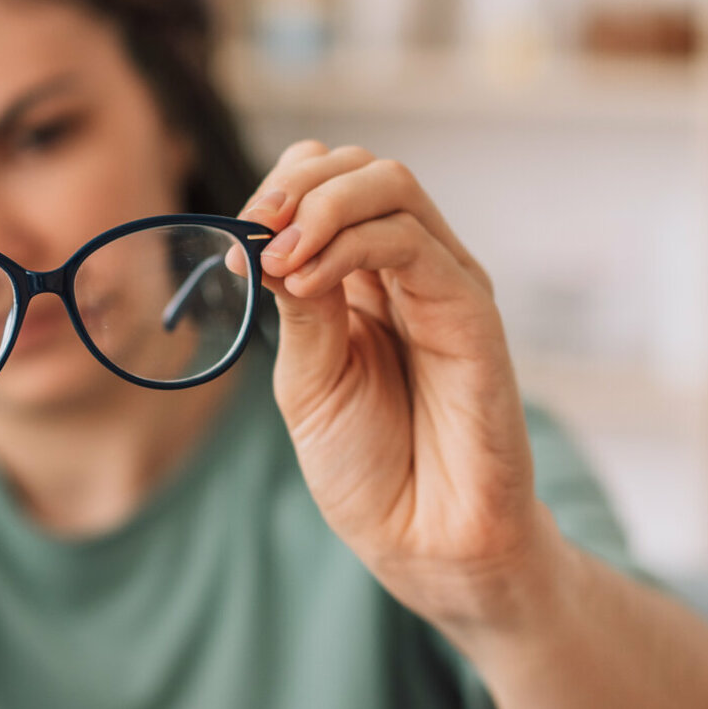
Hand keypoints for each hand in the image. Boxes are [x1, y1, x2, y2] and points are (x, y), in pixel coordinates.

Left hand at [244, 141, 558, 627]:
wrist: (424, 540)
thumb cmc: (370, 469)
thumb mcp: (308, 380)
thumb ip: (297, 307)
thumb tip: (270, 237)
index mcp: (362, 282)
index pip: (324, 185)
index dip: (276, 193)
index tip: (235, 242)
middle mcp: (408, 271)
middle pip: (359, 168)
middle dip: (293, 185)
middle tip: (252, 232)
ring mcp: (442, 284)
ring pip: (390, 184)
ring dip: (319, 205)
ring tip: (277, 257)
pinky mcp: (472, 310)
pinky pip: (413, 242)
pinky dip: (349, 243)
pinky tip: (307, 279)